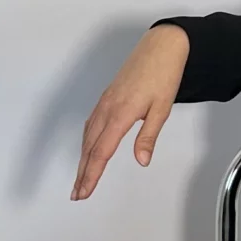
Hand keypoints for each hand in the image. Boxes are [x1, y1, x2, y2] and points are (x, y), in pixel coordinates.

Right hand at [71, 25, 191, 199]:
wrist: (161, 47)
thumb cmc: (163, 74)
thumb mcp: (162, 109)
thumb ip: (148, 136)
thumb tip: (141, 160)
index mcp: (121, 113)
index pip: (101, 151)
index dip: (91, 174)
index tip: (85, 191)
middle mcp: (108, 108)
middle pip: (89, 147)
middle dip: (82, 173)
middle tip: (77, 193)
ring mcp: (105, 102)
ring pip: (88, 136)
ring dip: (82, 159)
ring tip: (80, 178)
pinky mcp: (107, 97)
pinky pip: (91, 123)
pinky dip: (86, 141)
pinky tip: (88, 149)